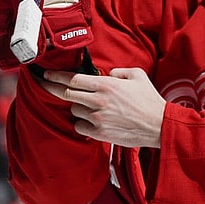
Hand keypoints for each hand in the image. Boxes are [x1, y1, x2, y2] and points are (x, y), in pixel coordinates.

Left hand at [41, 68, 166, 148]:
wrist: (158, 125)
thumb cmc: (149, 99)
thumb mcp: (137, 75)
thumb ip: (118, 71)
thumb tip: (108, 74)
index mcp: (107, 85)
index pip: (73, 79)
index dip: (56, 76)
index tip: (47, 75)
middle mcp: (99, 101)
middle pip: (66, 94)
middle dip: (52, 89)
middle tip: (46, 85)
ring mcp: (97, 118)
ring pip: (73, 110)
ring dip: (77, 106)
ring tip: (89, 106)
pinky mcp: (99, 132)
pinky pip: (79, 126)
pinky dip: (82, 122)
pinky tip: (91, 119)